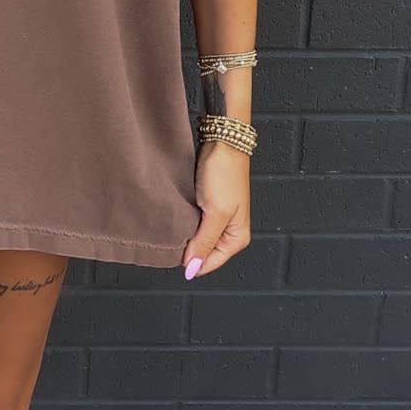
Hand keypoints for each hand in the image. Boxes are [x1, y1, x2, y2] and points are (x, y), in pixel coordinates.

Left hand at [182, 143, 250, 279]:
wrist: (221, 142)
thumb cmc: (225, 174)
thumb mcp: (215, 213)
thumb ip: (204, 242)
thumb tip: (193, 267)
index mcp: (237, 238)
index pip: (209, 263)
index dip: (190, 261)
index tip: (174, 252)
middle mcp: (229, 231)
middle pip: (202, 253)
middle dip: (187, 248)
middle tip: (173, 236)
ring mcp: (217, 219)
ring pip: (195, 238)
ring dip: (184, 235)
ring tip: (174, 225)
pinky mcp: (206, 207)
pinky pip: (192, 224)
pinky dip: (183, 223)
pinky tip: (175, 217)